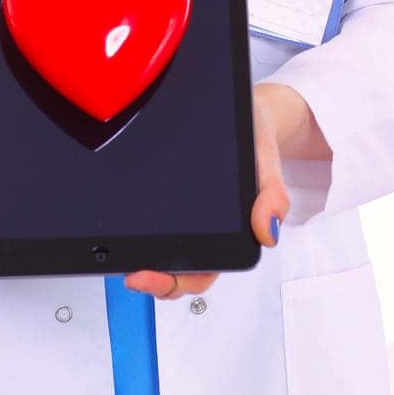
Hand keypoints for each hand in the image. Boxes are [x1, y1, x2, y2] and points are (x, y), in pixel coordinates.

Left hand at [123, 83, 290, 300]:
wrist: (249, 113)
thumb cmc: (256, 139)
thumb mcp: (266, 160)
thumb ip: (272, 195)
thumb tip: (267, 232)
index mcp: (232, 231)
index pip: (201, 272)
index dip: (174, 281)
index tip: (149, 276)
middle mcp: (208, 230)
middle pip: (178, 271)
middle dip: (153, 279)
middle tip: (131, 274)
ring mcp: (190, 217)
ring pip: (165, 252)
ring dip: (143, 257)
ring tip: (121, 254)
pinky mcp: (176, 196)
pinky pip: (157, 221)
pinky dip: (139, 229)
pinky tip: (123, 221)